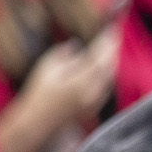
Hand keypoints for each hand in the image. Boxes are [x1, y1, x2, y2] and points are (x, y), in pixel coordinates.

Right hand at [0, 25, 121, 151]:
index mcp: (81, 81)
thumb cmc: (38, 94)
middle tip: (113, 34)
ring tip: (109, 46)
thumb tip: (77, 46)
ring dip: (110, 60)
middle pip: (110, 66)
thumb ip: (65, 54)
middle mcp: (92, 91)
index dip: (108, 41)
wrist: (37, 122)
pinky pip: (106, 85)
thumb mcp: (47, 68)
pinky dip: (106, 72)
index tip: (112, 28)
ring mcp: (96, 100)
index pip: (100, 56)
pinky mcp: (95, 106)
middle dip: (112, 49)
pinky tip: (103, 66)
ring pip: (110, 76)